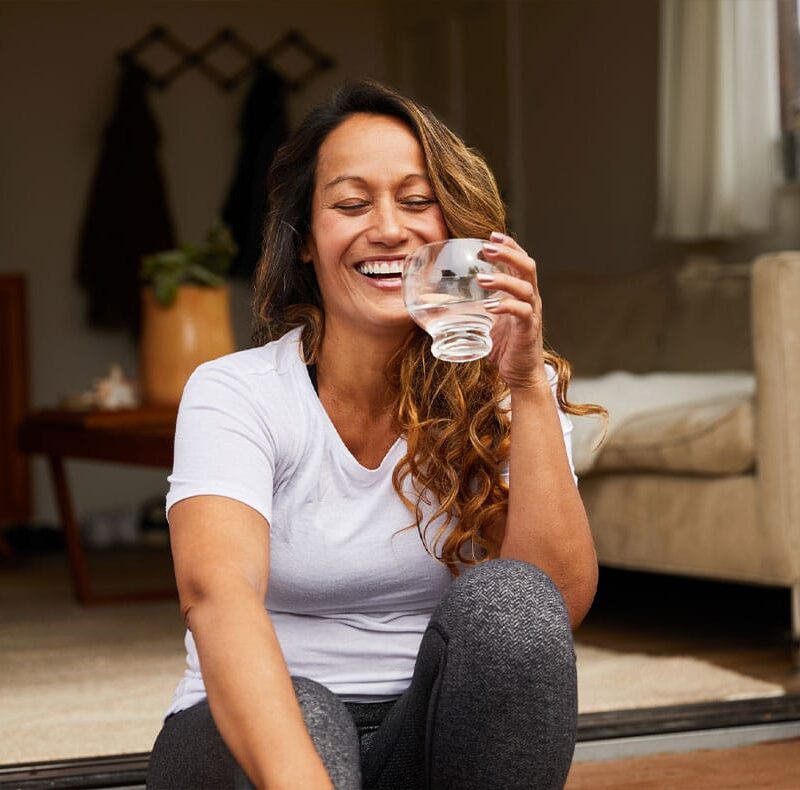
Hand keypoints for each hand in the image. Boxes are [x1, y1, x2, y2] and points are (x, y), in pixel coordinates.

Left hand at [478, 231, 548, 391]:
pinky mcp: (529, 330)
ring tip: (481, 278)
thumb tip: (434, 300)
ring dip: (503, 279)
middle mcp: (530, 299)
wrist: (521, 374)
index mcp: (521, 293)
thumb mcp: (484, 321)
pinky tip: (490, 306)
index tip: (491, 235)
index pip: (520, 261)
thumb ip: (468, 307)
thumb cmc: (504, 346)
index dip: (509, 246)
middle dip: (508, 253)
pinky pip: (521, 312)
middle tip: (487, 247)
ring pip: (525, 287)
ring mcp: (531, 313)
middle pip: (527, 266)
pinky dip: (506, 306)